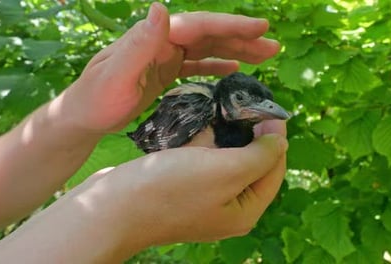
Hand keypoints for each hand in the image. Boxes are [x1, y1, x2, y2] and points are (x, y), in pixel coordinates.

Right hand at [0, 121, 286, 261]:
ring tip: (226, 106)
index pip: (274, 170)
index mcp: (244, 211)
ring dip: (225, 133)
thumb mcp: (226, 171)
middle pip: (251, 164)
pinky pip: (201, 158)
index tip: (269, 108)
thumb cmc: (171, 189)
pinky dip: (202, 139)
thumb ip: (261, 156)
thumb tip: (280, 139)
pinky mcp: (182, 185)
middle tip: (247, 103)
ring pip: (224, 158)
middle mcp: (227, 207)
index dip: (276, 139)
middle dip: (250, 134)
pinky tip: (201, 119)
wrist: (111, 206)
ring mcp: (203, 197)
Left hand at [58, 2, 279, 132]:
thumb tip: (161, 7)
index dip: (231, 25)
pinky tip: (234, 71)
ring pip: (207, 48)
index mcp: (153, 37)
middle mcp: (162, 41)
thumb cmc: (94, 100)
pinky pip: (197, 65)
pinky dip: (217, 66)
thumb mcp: (115, 74)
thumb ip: (139, 43)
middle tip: (273, 45)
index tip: (261, 27)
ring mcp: (164, 55)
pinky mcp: (165, 71)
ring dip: (236, 50)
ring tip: (264, 56)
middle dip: (242, 37)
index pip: (199, 25)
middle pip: (209, 34)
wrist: (81, 117)